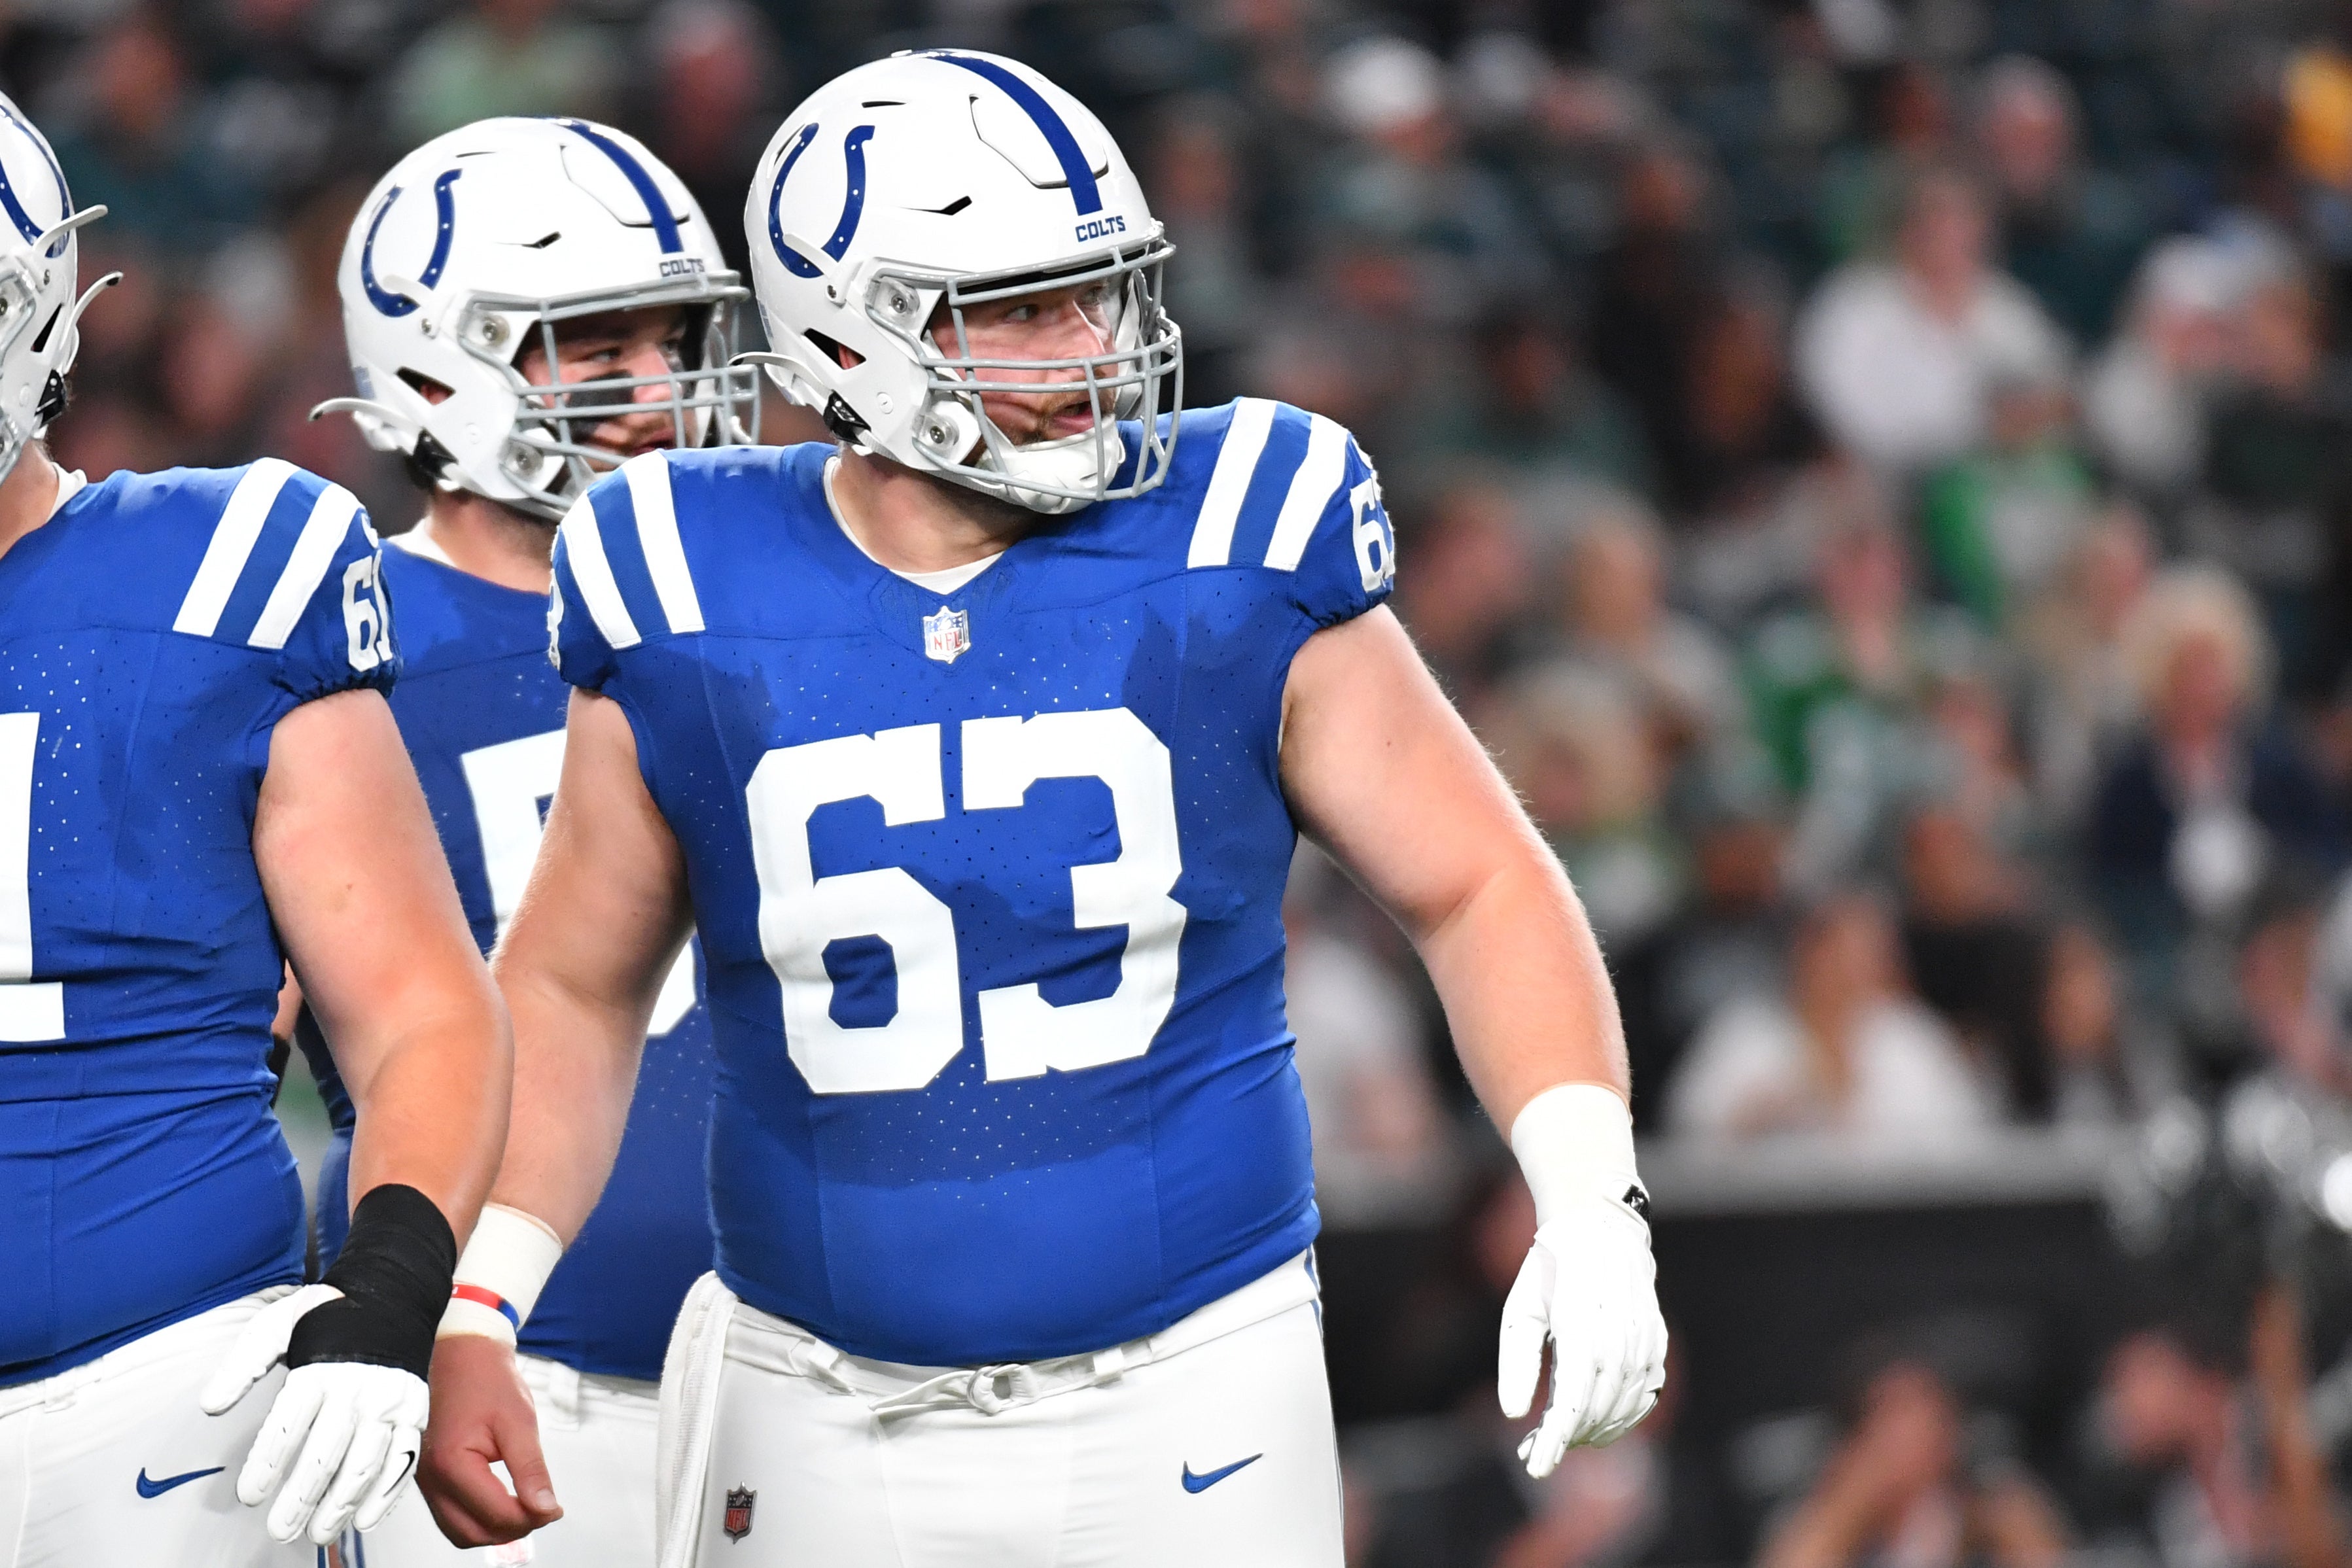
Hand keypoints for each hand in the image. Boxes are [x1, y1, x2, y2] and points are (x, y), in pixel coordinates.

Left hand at [200, 1285, 430, 1543]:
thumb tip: (210, 1405)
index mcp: (320, 1369)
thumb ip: (242, 1367)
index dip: (266, 1464)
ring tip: (317, 1533)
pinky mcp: (415, 1412)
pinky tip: (363, 1518)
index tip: (249, 1494)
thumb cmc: (328, 1316)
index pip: (288, 1426)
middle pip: (326, 1454)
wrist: (393, 1296)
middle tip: (279, 1529)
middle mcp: (358, 1388)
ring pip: (365, 1463)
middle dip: (300, 1498)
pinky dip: (386, 1493)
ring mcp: (390, 1403)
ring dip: (340, 1504)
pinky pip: (403, 1460)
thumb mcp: (276, 1326)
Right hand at [418, 1333, 562, 1546]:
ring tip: (526, 1508)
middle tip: (543, 1509)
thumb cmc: (488, 1381)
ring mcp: (427, 1481)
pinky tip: (505, 1503)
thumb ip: (531, 1470)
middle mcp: (432, 1479)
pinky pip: (452, 1516)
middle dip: (513, 1529)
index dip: (531, 1518)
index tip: (555, 1508)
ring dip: (495, 1530)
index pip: (495, 1515)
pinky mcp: (431, 1479)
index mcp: (452, 1463)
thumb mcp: (519, 1423)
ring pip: (460, 1532)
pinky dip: (479, 1519)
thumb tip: (545, 1508)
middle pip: (473, 1533)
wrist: (463, 1357)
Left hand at [1497, 1197, 1667, 1476]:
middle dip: (1566, 1439)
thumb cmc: (1551, 1272)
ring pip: (1623, 1410)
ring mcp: (1644, 1343)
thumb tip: (1514, 1414)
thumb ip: (1518, 1362)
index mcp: (1581, 1327)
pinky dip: (1621, 1419)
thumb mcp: (1521, 1311)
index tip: (1536, 1467)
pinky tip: (1595, 1425)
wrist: (1601, 1231)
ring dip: (1592, 1433)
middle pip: (1596, 1411)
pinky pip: (1643, 1397)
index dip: (1555, 1440)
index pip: (1572, 1401)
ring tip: (1560, 1438)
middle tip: (1535, 1450)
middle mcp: (1620, 1338)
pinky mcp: (1656, 1346)